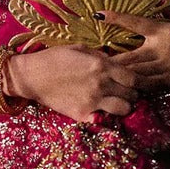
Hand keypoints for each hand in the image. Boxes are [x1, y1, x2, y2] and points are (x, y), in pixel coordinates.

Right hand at [3, 45, 139, 122]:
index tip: (132, 81)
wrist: (32, 76)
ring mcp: (92, 101)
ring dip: (123, 106)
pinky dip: (105, 116)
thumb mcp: (80, 49)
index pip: (134, 78)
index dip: (137, 81)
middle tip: (124, 92)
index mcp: (102, 66)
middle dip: (132, 94)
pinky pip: (104, 119)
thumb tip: (116, 62)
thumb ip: (101, 56)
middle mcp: (101, 84)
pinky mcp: (82, 114)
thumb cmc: (54, 58)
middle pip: (132, 95)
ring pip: (123, 110)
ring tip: (114, 102)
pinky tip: (100, 110)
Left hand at [100, 11, 169, 92]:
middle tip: (91, 61)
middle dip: (109, 59)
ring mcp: (165, 66)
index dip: (116, 18)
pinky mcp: (169, 80)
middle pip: (129, 55)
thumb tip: (141, 28)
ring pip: (134, 73)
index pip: (136, 22)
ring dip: (117, 76)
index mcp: (164, 30)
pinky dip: (133, 86)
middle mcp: (162, 48)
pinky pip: (146, 85)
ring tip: (101, 77)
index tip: (99, 15)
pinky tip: (121, 88)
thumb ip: (161, 30)